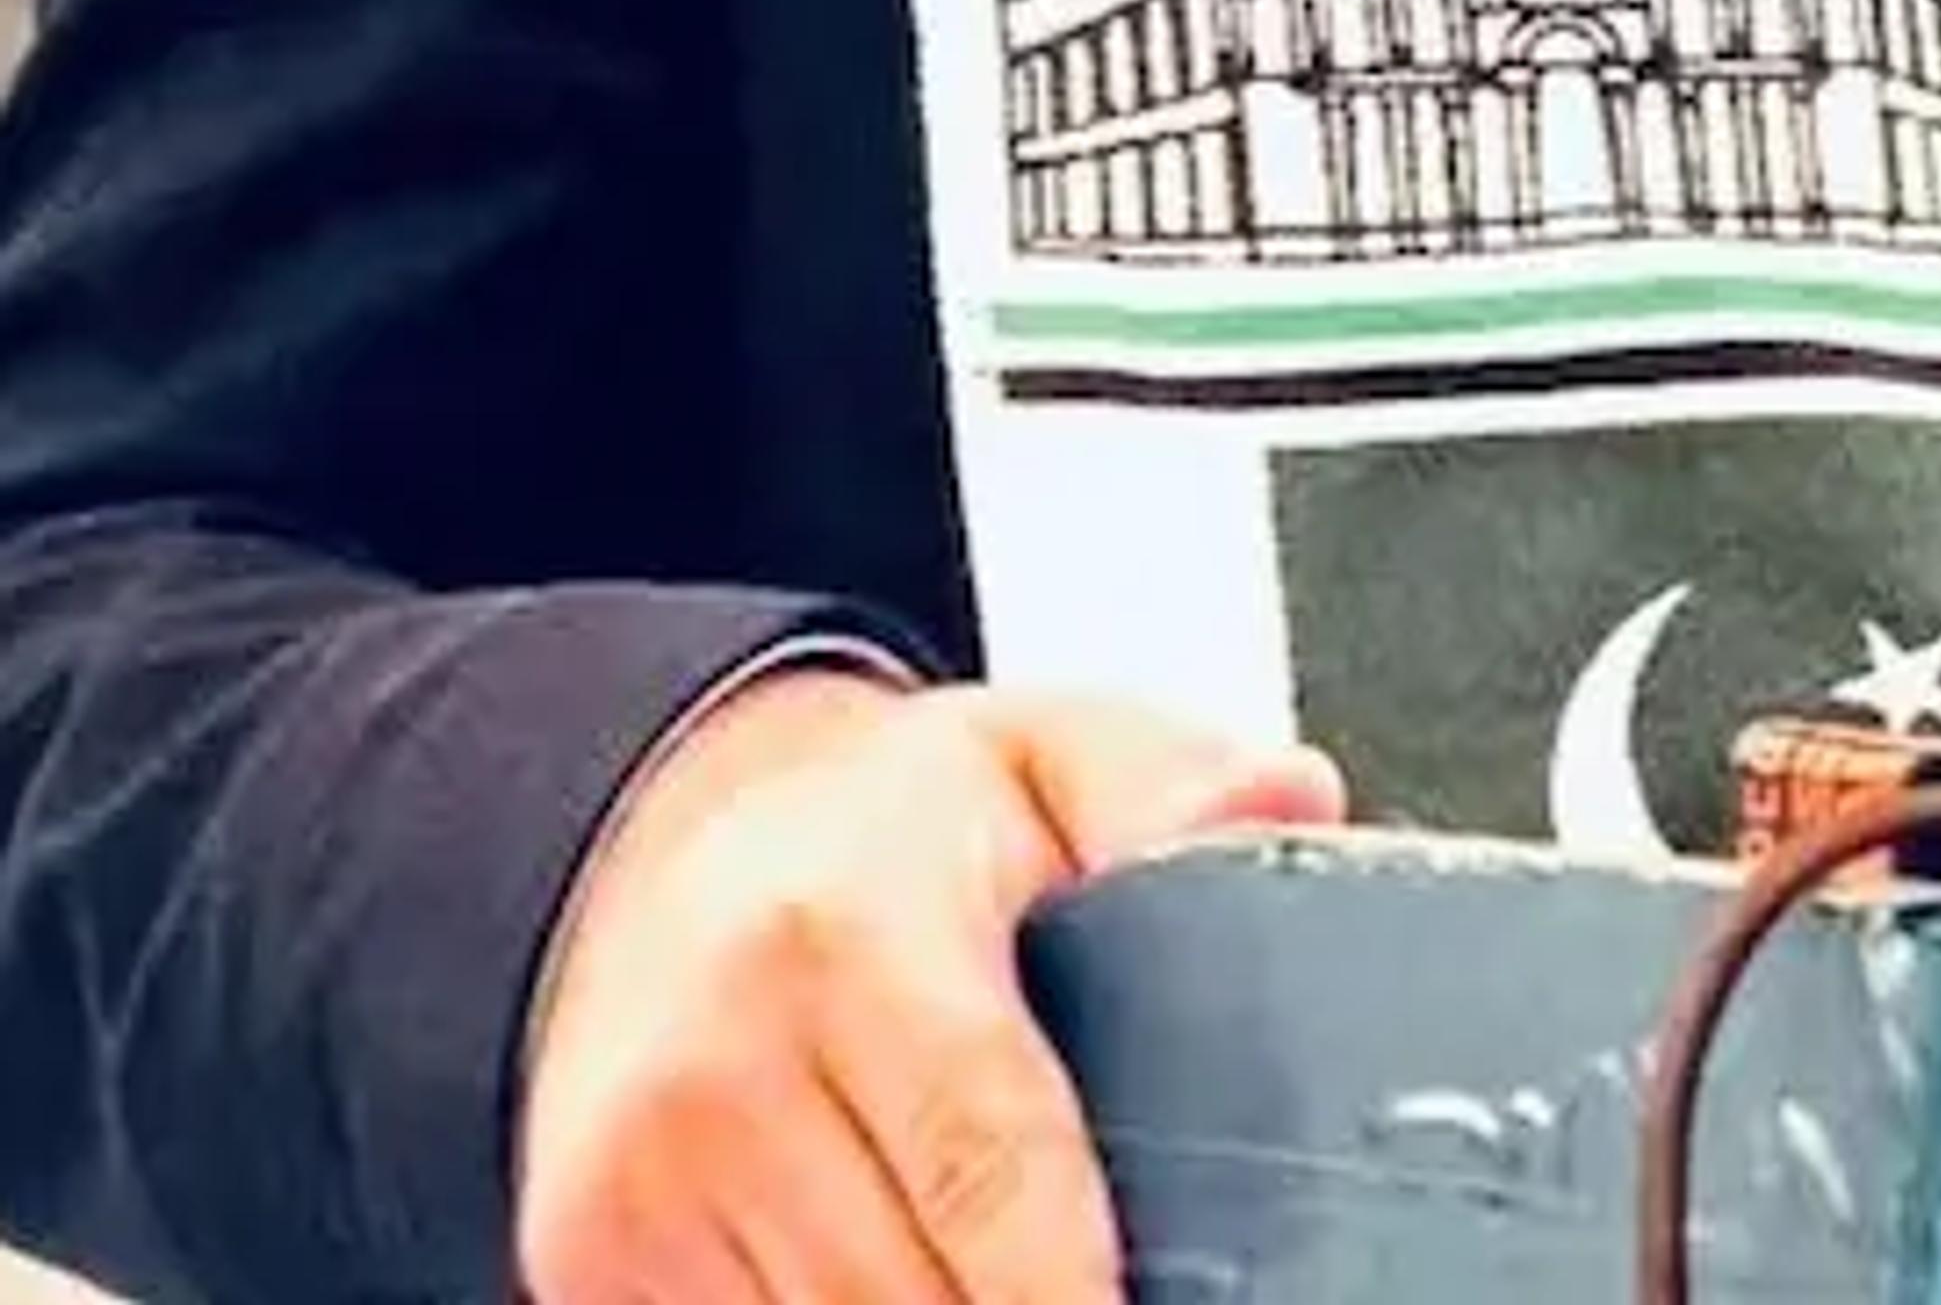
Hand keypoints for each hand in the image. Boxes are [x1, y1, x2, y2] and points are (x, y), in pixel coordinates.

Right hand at [516, 669, 1344, 1304]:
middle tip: (1125, 1283)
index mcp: (846, 931)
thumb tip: (1291, 802)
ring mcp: (635, 1189)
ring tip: (1024, 1273)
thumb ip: (1174, 786)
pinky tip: (916, 1277)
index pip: (985, 1159)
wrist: (656, 859)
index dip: (1072, 1286)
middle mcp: (719, 1067)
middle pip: (911, 1297)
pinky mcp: (583, 1268)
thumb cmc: (885, 836)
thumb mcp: (1042, 756)